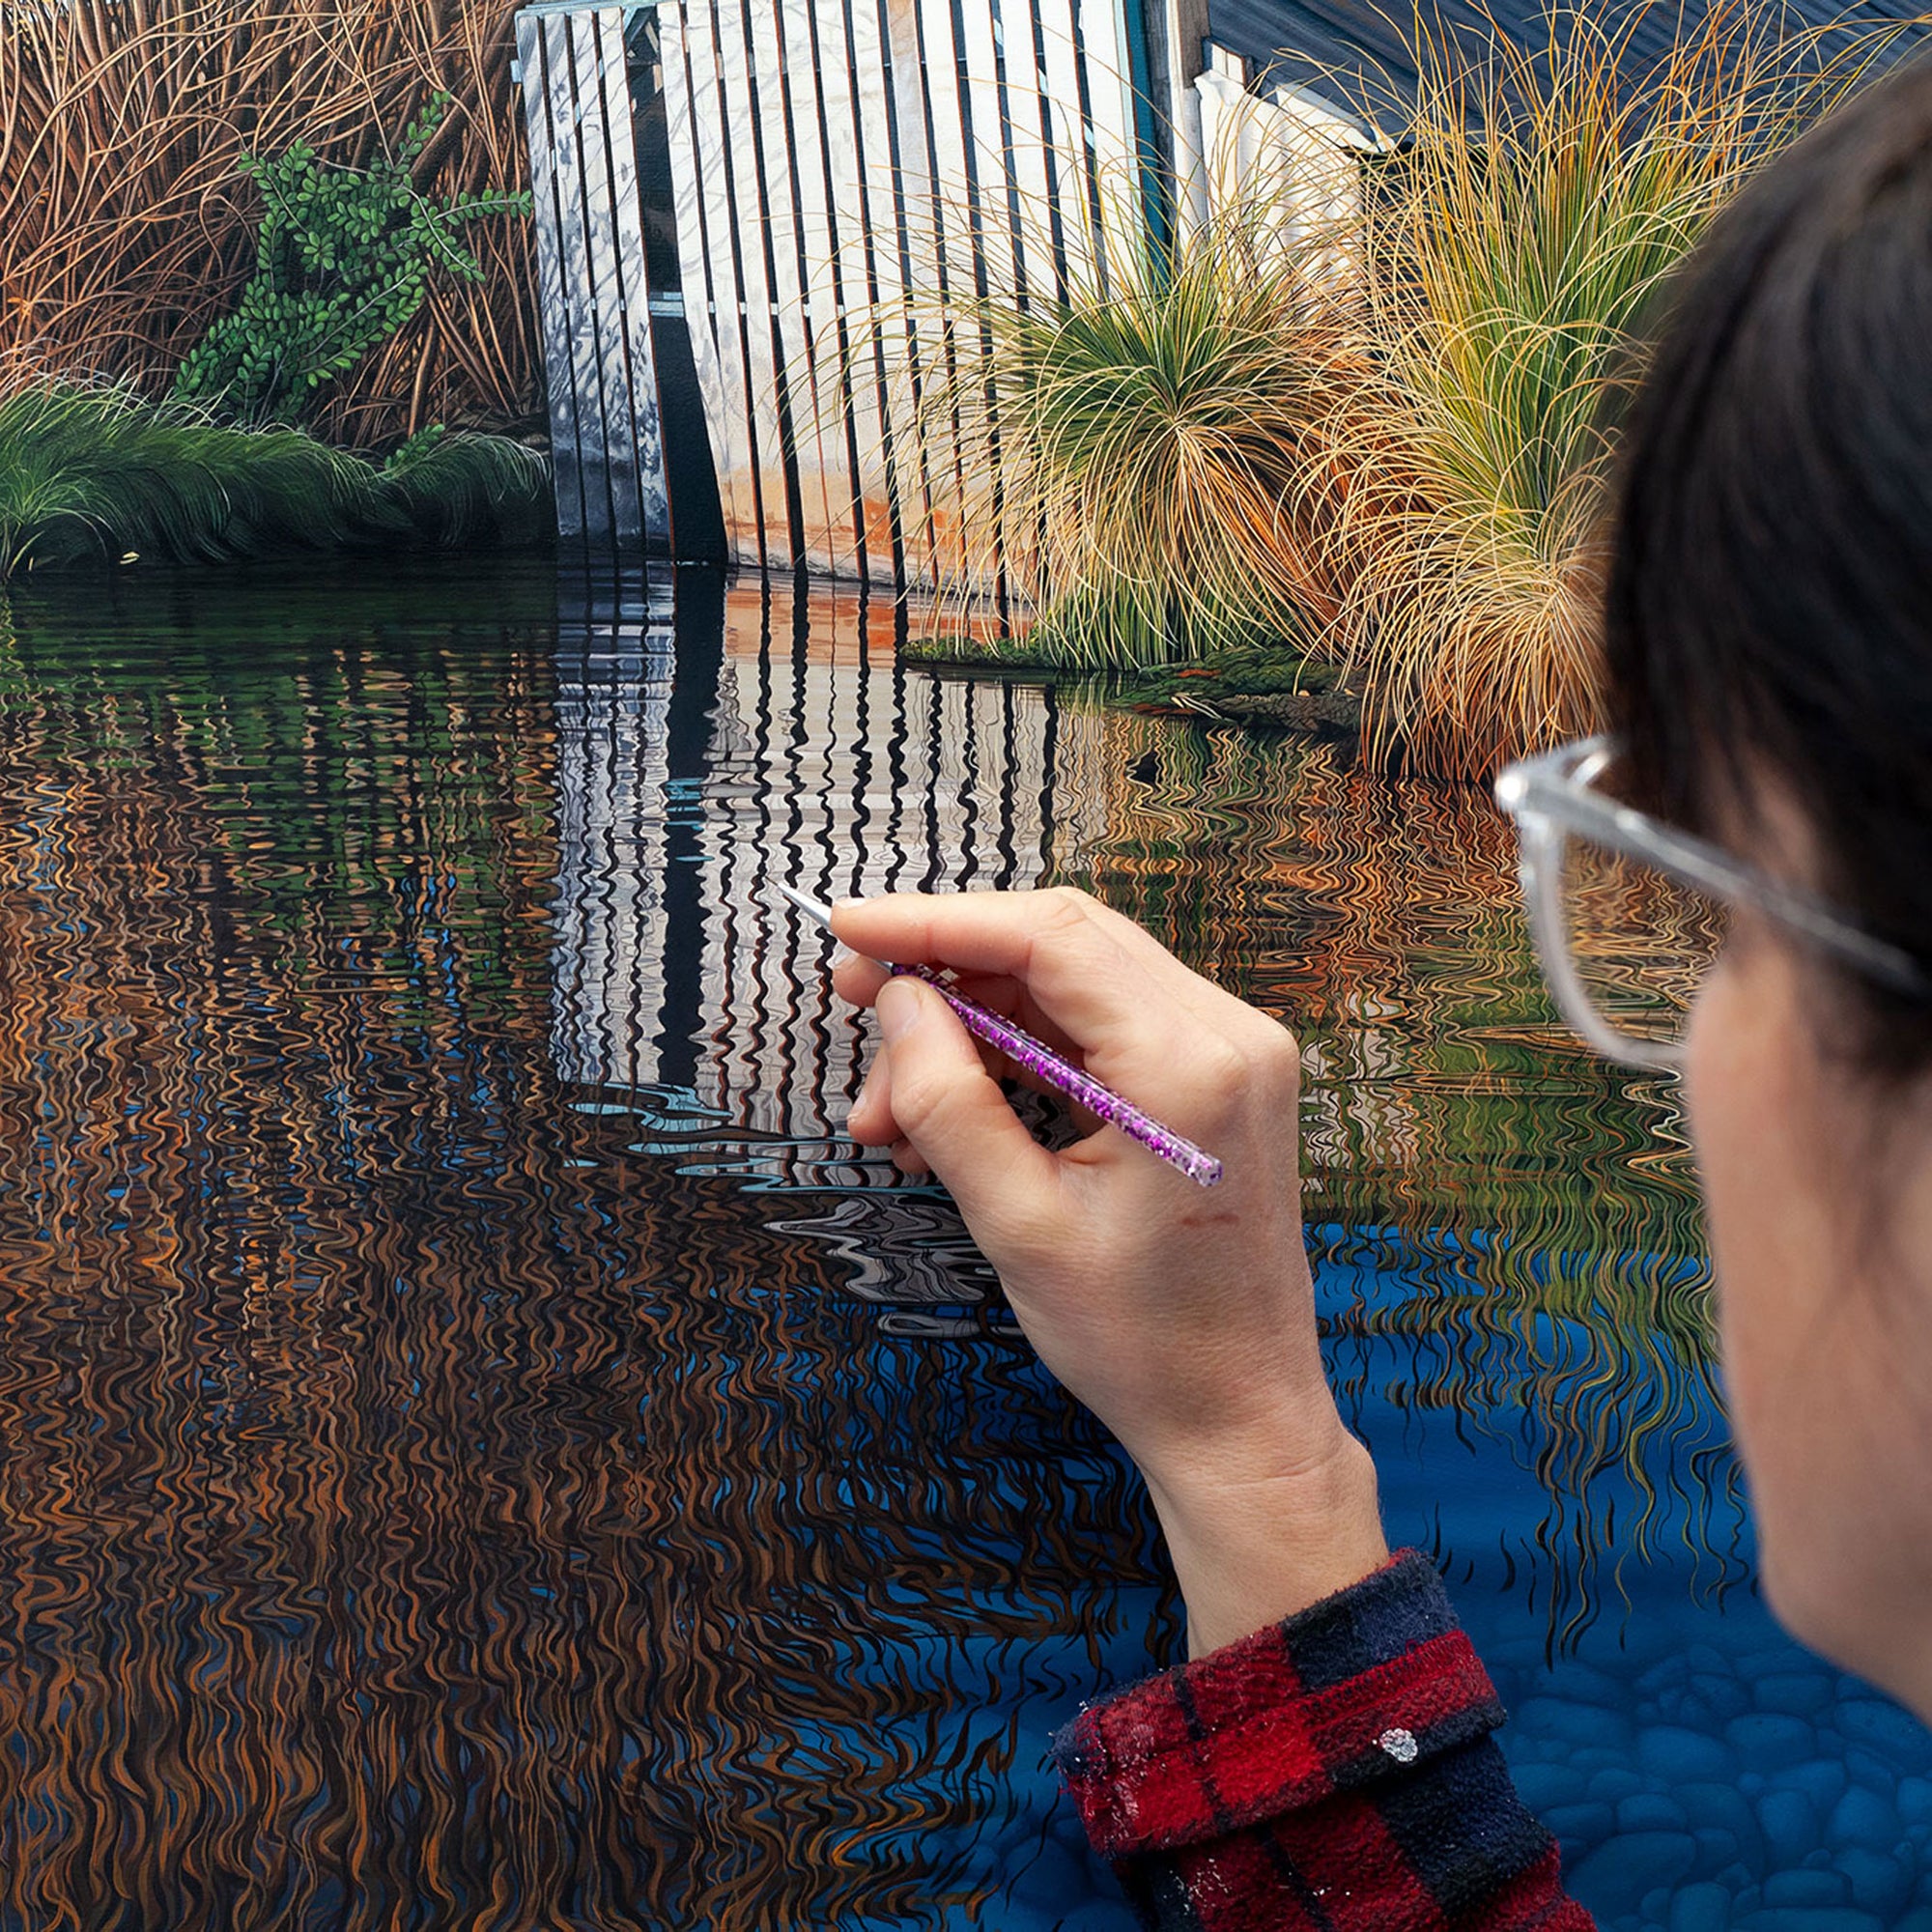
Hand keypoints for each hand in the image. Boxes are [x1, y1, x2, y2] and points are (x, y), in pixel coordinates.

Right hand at [831, 886, 1387, 1653]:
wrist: (1240, 1416)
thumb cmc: (1143, 1343)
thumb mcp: (1019, 1226)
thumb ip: (949, 1101)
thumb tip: (895, 1003)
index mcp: (1189, 1067)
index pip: (1049, 937)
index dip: (936, 921)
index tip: (849, 924)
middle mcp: (1228, 1035)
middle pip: (1062, 940)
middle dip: (947, 966)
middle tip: (854, 1003)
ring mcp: (1232, 1053)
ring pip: (1073, 983)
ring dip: (974, 1024)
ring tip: (890, 1111)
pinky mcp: (1216, 1080)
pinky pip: (1100, 1027)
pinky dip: (1020, 1052)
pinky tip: (950, 1108)